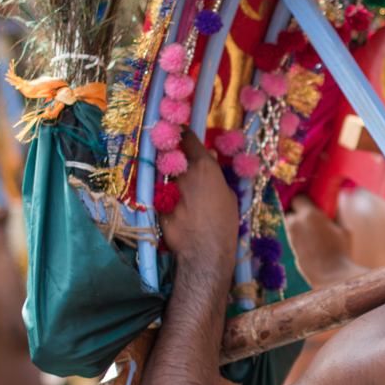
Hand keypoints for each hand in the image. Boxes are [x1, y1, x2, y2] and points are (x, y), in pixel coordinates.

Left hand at [161, 130, 239, 266]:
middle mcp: (182, 172)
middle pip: (173, 155)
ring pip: (164, 174)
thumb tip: (209, 158)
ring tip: (180, 192)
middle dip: (175, 157)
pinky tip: (175, 208)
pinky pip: (159, 193)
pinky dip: (165, 196)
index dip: (183, 134)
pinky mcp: (156, 203)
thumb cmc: (224, 223)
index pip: (187, 137)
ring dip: (169, 178)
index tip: (180, 133)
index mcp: (203, 166)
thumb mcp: (229, 194)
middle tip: (180, 164)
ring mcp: (166, 187)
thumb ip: (215, 173)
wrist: (205, 250)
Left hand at [283, 196, 361, 290]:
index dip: (306, 200)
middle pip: (291, 209)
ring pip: (290, 223)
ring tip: (313, 229)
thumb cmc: (341, 251)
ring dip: (299, 223)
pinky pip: (293, 235)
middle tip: (312, 216)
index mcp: (309, 215)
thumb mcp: (344, 228)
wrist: (331, 277)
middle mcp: (296, 224)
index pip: (298, 197)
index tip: (314, 203)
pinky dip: (299, 234)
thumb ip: (337, 211)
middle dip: (300, 211)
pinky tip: (312, 240)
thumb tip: (335, 199)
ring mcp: (291, 237)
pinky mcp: (291, 248)